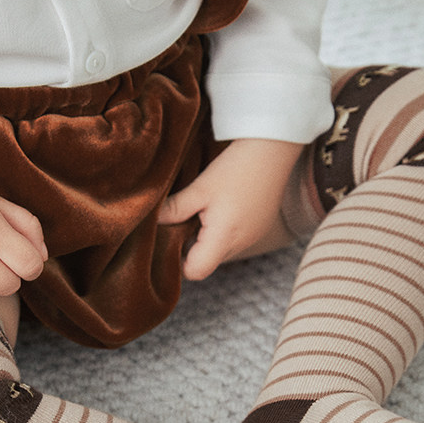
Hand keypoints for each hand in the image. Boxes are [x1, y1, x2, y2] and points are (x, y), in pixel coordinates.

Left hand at [158, 138, 302, 280]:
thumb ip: (174, 209)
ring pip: (221, 251)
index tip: (169, 240)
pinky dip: (223, 231)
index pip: (196, 272)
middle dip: (191, 248)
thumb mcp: (200, 188)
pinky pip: (235, 240)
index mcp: (223, 238)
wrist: (273, 150)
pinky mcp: (260, 228)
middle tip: (181, 220)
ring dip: (208, 239)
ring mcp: (253, 237)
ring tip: (202, 211)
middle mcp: (241, 244)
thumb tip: (150, 221)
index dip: (178, 262)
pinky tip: (221, 207)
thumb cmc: (235, 168)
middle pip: (208, 262)